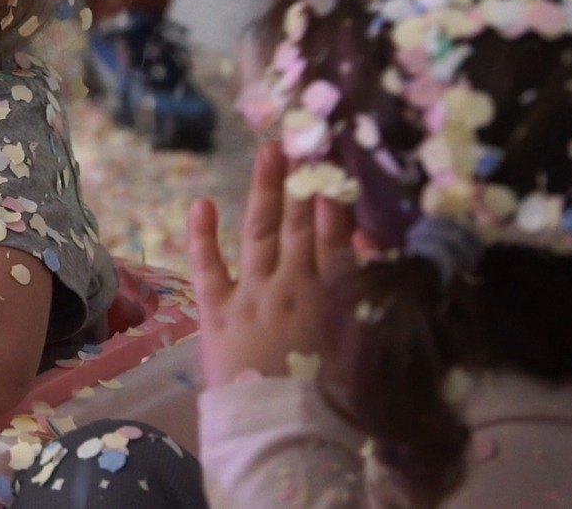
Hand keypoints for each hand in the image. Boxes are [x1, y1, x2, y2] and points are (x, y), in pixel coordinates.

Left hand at [189, 142, 354, 388]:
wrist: (282, 432)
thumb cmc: (329, 400)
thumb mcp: (360, 346)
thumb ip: (364, 298)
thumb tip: (368, 256)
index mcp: (331, 295)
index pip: (336, 235)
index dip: (336, 197)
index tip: (336, 162)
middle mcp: (291, 285)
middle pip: (300, 224)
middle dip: (303, 181)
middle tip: (304, 140)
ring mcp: (252, 294)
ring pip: (260, 232)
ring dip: (266, 191)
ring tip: (270, 152)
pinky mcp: (217, 313)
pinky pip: (208, 266)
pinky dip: (204, 234)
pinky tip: (202, 202)